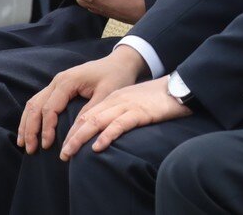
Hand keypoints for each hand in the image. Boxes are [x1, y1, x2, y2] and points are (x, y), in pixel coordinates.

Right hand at [16, 45, 147, 154]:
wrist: (120, 62)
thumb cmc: (116, 77)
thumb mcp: (107, 95)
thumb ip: (89, 113)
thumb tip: (73, 134)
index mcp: (68, 81)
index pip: (49, 108)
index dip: (46, 128)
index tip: (47, 146)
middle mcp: (58, 80)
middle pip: (36, 106)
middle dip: (30, 129)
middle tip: (30, 150)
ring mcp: (56, 82)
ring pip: (33, 103)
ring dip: (27, 124)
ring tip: (24, 144)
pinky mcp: (58, 87)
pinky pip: (39, 101)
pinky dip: (32, 117)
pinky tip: (30, 130)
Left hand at [58, 76, 190, 159]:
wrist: (180, 87)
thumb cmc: (160, 99)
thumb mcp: (136, 104)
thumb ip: (122, 114)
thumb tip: (108, 132)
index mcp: (114, 98)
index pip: (88, 114)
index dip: (74, 130)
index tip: (65, 146)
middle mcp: (117, 100)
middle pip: (88, 118)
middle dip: (72, 137)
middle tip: (62, 154)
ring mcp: (127, 105)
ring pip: (97, 121)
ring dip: (80, 138)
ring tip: (69, 153)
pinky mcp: (140, 112)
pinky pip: (119, 124)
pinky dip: (106, 136)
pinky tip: (97, 147)